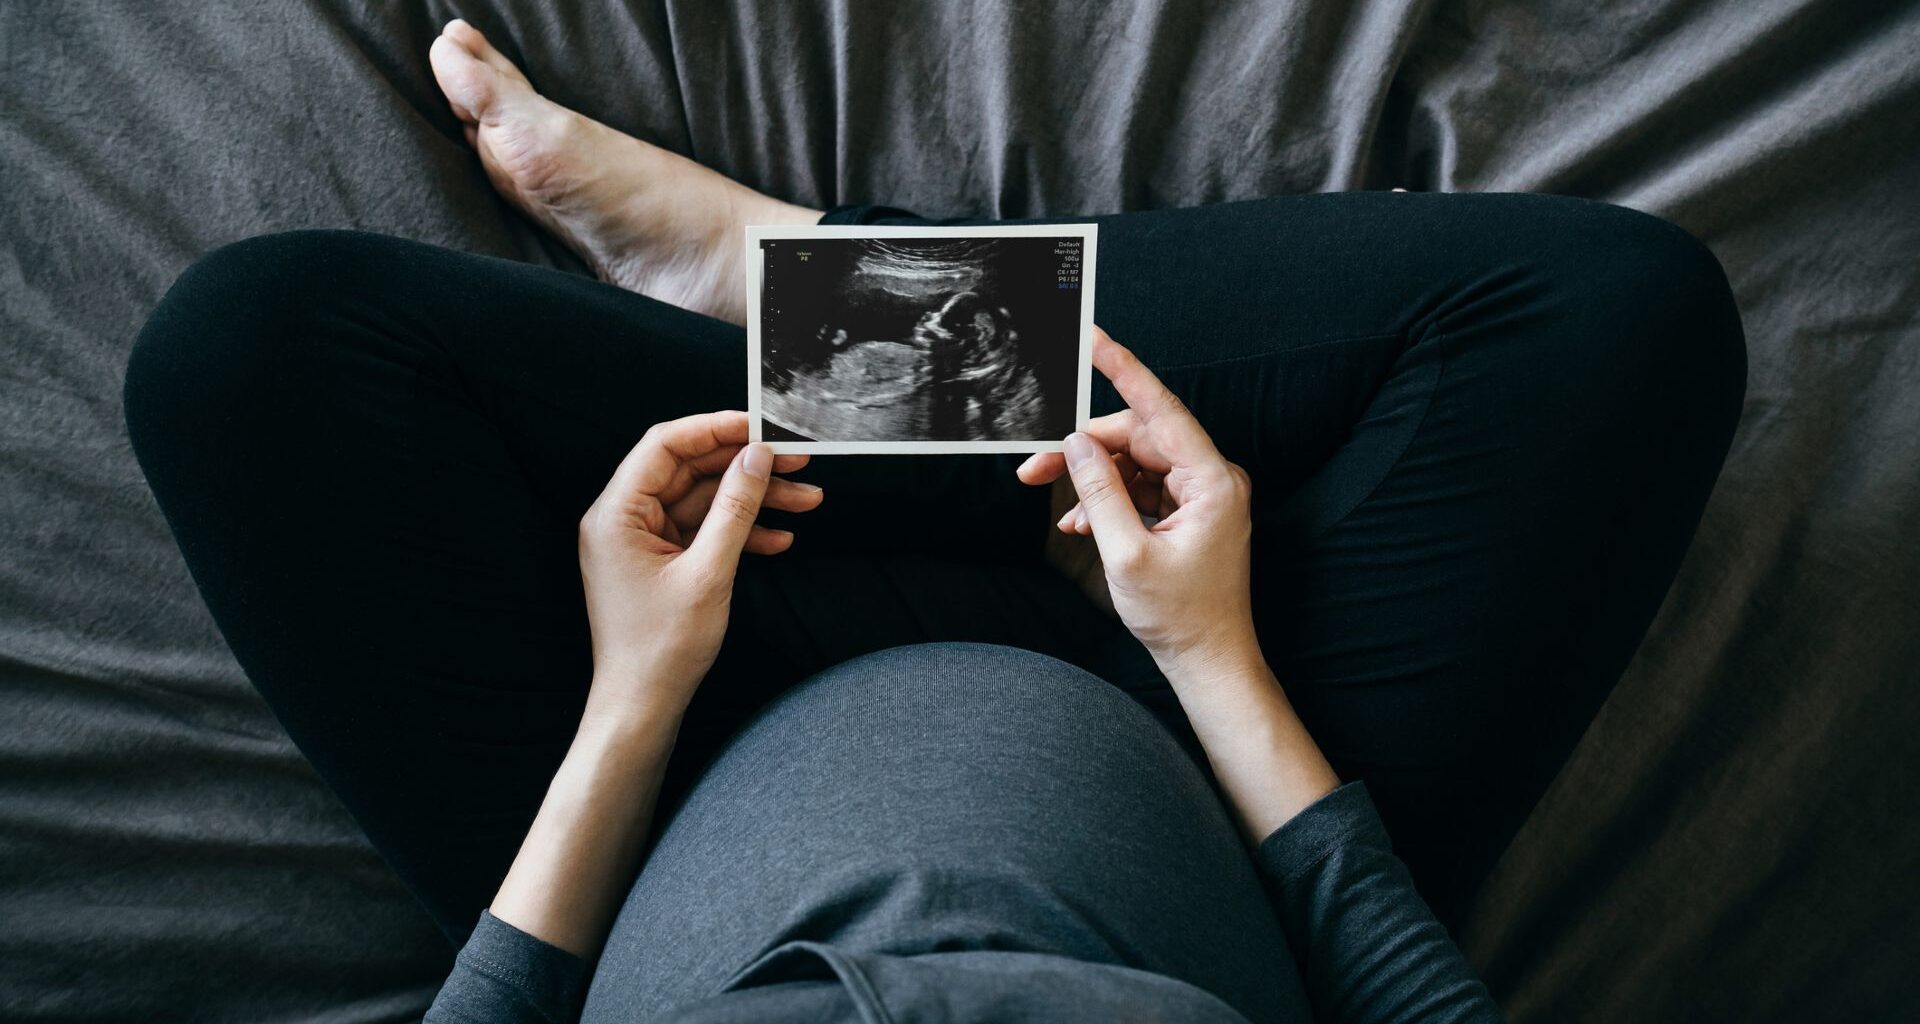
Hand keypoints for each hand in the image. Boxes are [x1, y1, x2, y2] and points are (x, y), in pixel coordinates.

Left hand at [577, 411, 820, 722]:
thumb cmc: (661, 649)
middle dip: (746, 467)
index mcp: (616, 514)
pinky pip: (704, 532)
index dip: (715, 429)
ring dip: (754, 501)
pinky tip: (781, 539)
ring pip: (705, 502)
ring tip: (807, 500)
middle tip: (798, 461)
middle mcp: (623, 520)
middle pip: (690, 471)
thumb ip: (735, 509)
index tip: (761, 425)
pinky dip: (741, 532)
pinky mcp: (662, 563)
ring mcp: (643, 542)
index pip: (665, 446)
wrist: (642, 707)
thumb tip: (757, 457)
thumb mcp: (709, 573)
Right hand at [1017, 328, 1258, 680]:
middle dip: (1085, 450)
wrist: (1208, 661)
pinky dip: (1109, 502)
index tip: (1095, 340)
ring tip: (1059, 508)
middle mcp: (1212, 479)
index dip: (1124, 371)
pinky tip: (1081, 524)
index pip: (1161, 410)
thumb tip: (1077, 446)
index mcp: (1212, 481)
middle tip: (1034, 466)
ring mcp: (1201, 496)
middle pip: (1138, 439)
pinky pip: (1141, 489)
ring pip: (1134, 464)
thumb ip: (1100, 493)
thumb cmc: (1180, 617)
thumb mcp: (1127, 555)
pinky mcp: (1188, 512)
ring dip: (1094, 483)